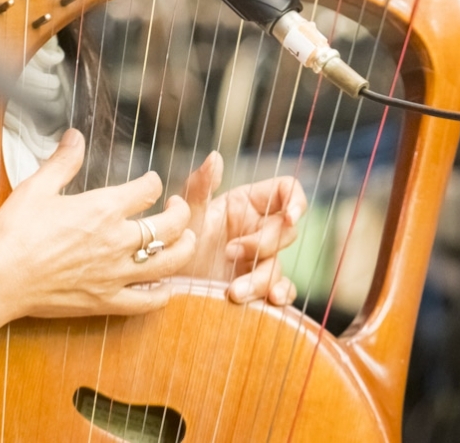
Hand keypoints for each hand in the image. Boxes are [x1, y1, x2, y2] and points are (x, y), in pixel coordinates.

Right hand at [0, 129, 195, 334]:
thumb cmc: (14, 232)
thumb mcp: (37, 187)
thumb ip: (63, 162)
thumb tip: (74, 136)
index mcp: (103, 208)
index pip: (147, 190)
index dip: (153, 182)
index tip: (151, 182)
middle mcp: (117, 241)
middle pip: (171, 225)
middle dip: (181, 212)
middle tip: (176, 207)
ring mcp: (115, 274)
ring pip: (169, 262)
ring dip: (184, 248)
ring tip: (185, 240)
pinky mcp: (106, 301)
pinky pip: (147, 301)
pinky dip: (162, 293)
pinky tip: (165, 285)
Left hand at [182, 151, 306, 306]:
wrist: (164, 286)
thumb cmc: (174, 244)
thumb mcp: (185, 217)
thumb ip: (199, 188)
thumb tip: (214, 157)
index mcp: (247, 204)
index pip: (286, 191)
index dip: (295, 200)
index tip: (290, 216)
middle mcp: (257, 230)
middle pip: (286, 230)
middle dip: (262, 245)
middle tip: (229, 254)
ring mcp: (260, 260)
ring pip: (278, 265)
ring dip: (260, 279)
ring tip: (233, 292)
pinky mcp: (259, 286)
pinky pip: (283, 289)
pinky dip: (281, 294)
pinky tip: (271, 302)